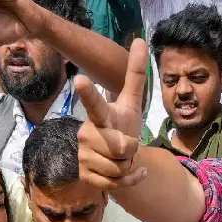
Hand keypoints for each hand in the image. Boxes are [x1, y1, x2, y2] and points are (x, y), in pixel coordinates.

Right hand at [76, 39, 147, 191]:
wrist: (116, 157)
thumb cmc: (121, 125)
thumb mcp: (131, 102)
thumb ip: (136, 74)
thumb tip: (141, 39)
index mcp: (99, 116)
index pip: (95, 103)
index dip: (88, 93)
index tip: (81, 80)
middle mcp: (86, 134)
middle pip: (122, 147)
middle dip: (131, 149)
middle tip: (124, 144)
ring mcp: (84, 156)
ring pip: (119, 167)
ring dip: (129, 165)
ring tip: (120, 158)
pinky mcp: (86, 176)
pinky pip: (118, 182)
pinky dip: (132, 179)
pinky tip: (131, 172)